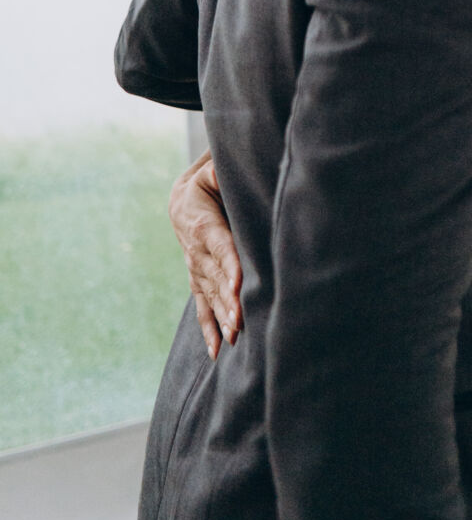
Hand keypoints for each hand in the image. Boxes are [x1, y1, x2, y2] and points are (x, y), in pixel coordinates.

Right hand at [169, 151, 242, 359]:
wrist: (182, 197)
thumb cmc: (208, 178)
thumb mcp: (213, 169)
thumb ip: (221, 171)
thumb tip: (232, 172)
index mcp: (200, 220)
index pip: (218, 244)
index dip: (229, 264)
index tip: (239, 284)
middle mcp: (194, 248)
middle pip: (214, 276)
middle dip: (228, 300)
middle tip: (241, 321)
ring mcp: (194, 266)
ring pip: (209, 294)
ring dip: (222, 316)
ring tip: (235, 336)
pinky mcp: (197, 279)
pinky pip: (201, 305)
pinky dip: (208, 327)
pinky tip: (216, 350)